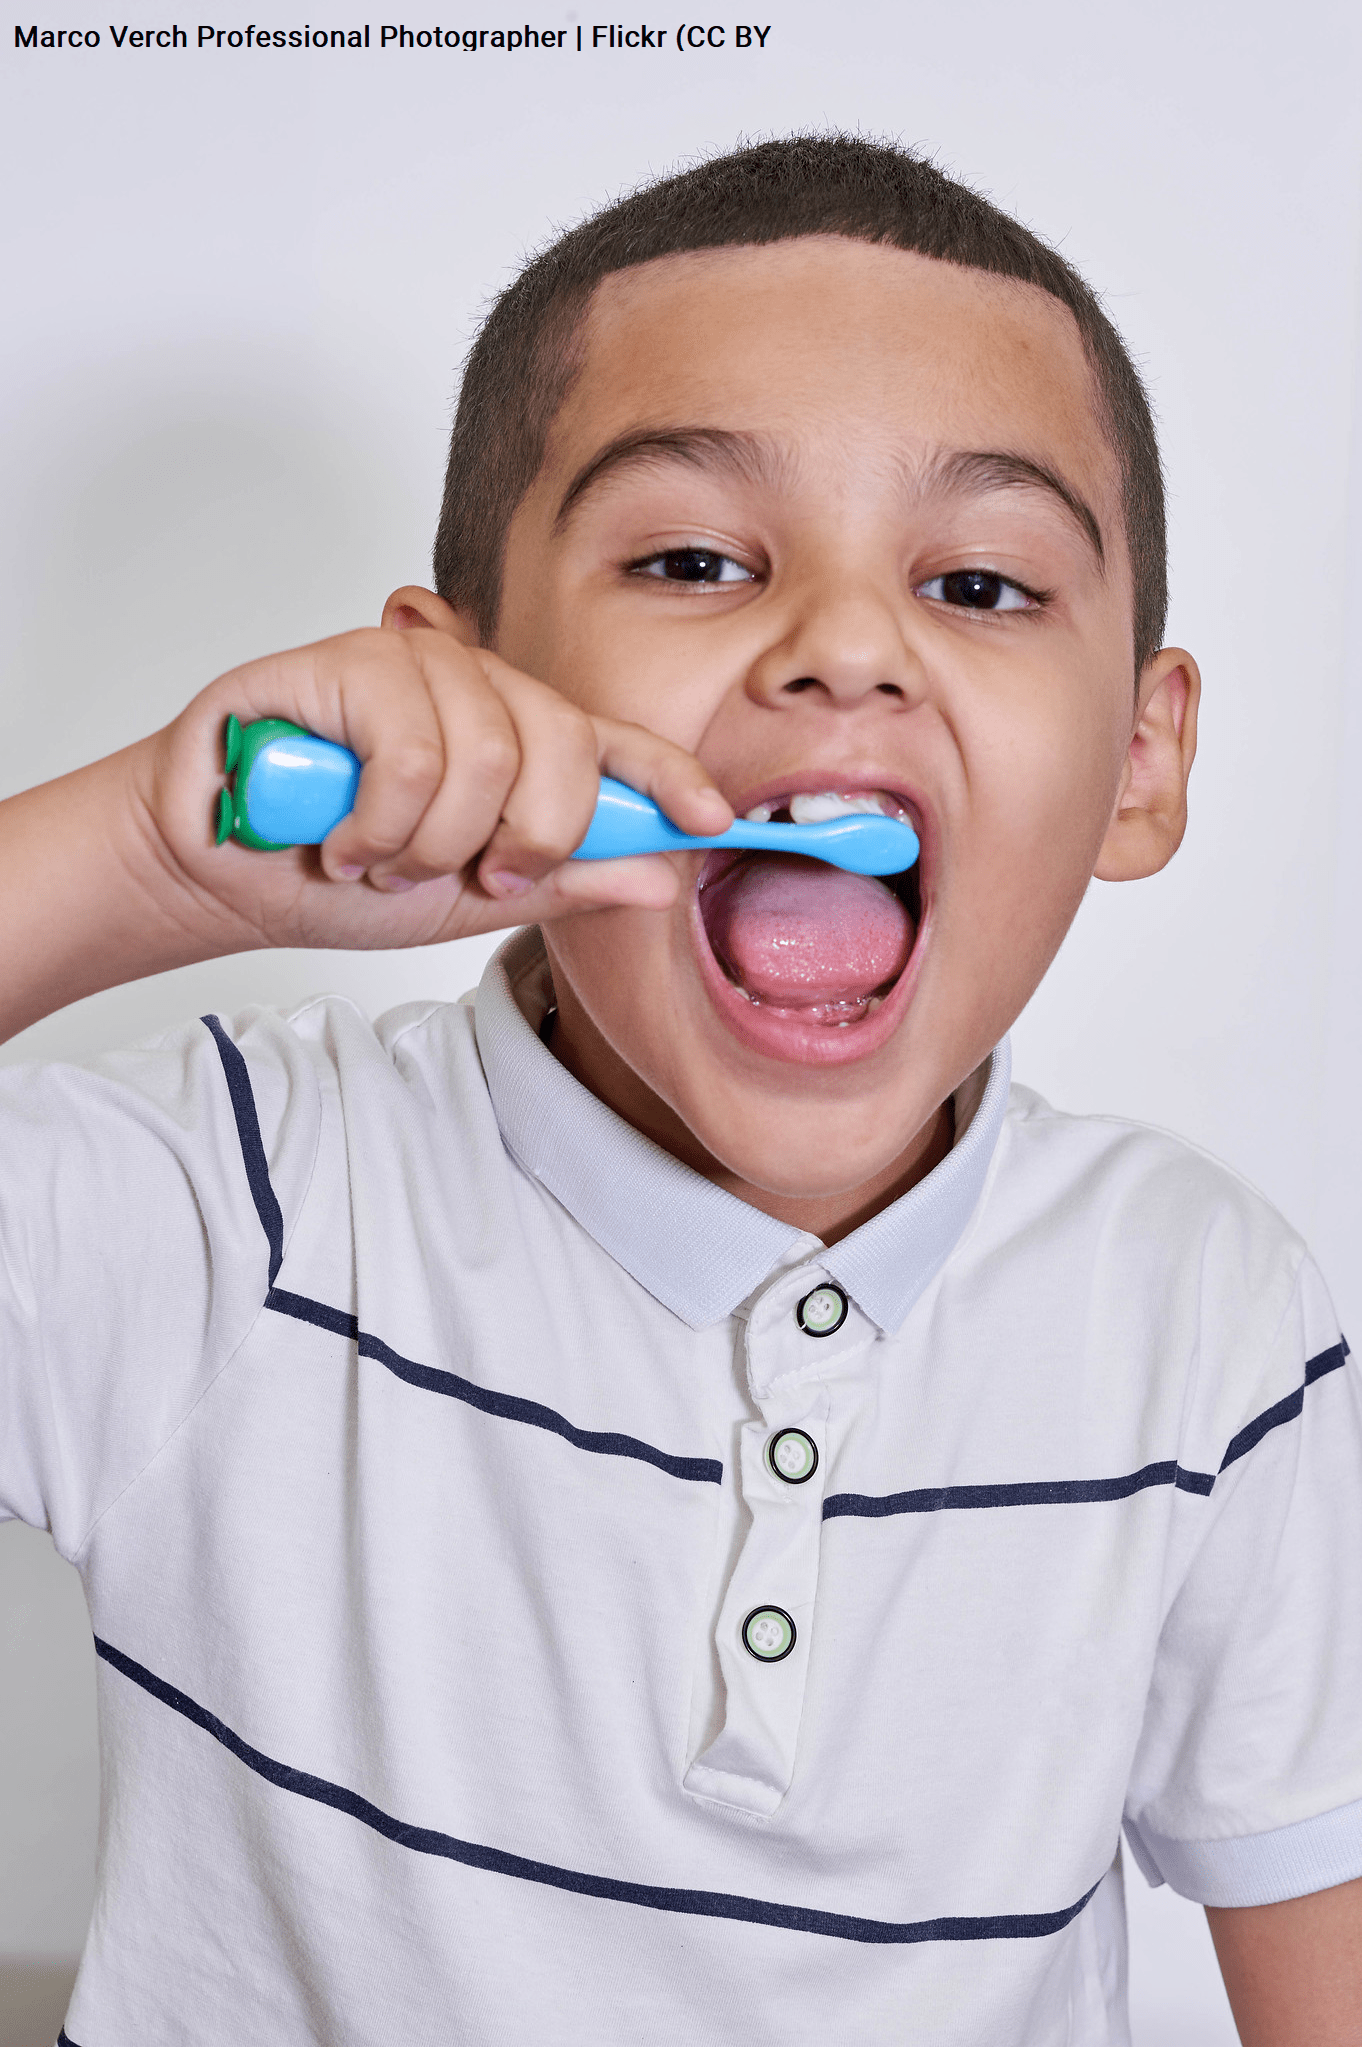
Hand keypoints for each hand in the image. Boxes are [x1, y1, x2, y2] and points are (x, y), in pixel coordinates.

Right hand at [0, 624, 732, 1042]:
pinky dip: (379, 820)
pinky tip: (340, 834)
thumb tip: (661, 874)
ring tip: (380, 858)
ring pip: (483, 754)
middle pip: (559, 747)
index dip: (668, 775)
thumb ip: (559, 881)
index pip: (609, 741)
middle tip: (472, 872)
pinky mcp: (336, 661)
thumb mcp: (467, 895)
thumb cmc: (332, 870)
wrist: (215, 873)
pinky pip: (408, 747)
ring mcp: (404, 661)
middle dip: (525, 838)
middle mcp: (469, 682)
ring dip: (429, 843)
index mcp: (512, 732)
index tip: (712, 819)